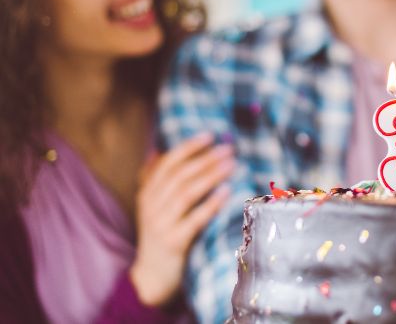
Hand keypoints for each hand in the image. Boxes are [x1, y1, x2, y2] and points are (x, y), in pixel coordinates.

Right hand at [129, 133, 233, 306]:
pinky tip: (226, 192)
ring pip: (186, 193)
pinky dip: (210, 204)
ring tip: (231, 164)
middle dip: (205, 159)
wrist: (151, 277)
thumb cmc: (159, 235)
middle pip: (180, 176)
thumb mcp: (152, 206)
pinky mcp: (174, 242)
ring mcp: (161, 224)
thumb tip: (156, 149)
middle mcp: (152, 206)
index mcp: (148, 194)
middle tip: (228, 149)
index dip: (188, 147)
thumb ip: (154, 179)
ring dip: (210, 176)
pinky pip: (194, 220)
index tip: (210, 135)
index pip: (167, 163)